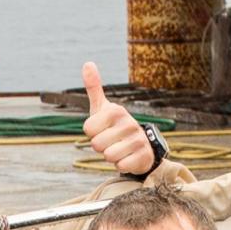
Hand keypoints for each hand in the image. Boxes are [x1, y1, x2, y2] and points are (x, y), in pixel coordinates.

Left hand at [81, 61, 156, 175]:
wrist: (141, 146)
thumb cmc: (115, 127)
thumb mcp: (103, 108)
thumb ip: (94, 87)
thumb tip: (87, 63)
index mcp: (115, 111)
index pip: (88, 129)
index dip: (92, 133)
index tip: (102, 129)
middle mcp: (128, 123)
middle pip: (96, 144)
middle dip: (101, 146)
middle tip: (111, 141)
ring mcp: (137, 140)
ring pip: (108, 156)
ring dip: (111, 157)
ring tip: (119, 149)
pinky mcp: (143, 156)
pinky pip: (121, 166)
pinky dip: (121, 165)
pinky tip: (127, 157)